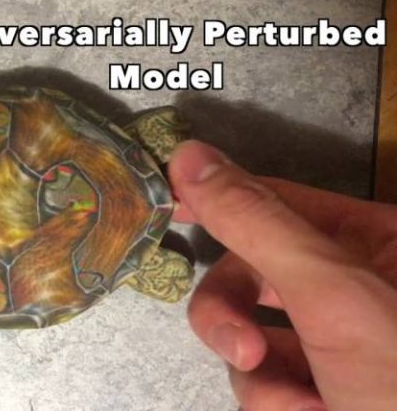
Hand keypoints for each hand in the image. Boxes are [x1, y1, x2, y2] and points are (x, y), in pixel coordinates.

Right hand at [170, 141, 396, 410]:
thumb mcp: (330, 293)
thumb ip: (256, 222)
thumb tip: (188, 154)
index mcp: (376, 242)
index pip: (276, 200)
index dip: (218, 198)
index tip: (163, 201)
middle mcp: (353, 285)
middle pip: (251, 274)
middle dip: (232, 315)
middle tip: (237, 347)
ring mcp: (333, 342)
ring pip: (248, 333)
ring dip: (260, 376)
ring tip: (298, 408)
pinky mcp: (315, 388)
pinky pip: (263, 379)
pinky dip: (275, 402)